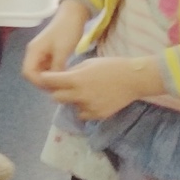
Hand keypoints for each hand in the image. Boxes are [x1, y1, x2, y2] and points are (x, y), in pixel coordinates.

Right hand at [22, 0, 90, 86]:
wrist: (74, 15)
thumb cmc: (67, 31)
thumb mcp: (62, 51)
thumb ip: (56, 67)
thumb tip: (53, 83)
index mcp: (33, 51)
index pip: (28, 72)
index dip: (37, 82)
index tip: (52, 86)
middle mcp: (34, 53)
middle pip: (32, 73)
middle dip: (43, 82)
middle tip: (58, 87)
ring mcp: (41, 53)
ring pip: (40, 71)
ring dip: (48, 78)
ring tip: (61, 83)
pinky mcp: (49, 53)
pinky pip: (47, 67)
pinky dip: (53, 73)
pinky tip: (63, 76)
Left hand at [35, 55, 164, 119]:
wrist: (133, 79)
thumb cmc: (111, 66)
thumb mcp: (88, 63)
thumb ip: (72, 72)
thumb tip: (59, 77)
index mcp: (76, 79)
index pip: (50, 81)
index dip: (46, 79)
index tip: (46, 78)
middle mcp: (80, 95)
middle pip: (55, 97)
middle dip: (58, 91)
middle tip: (65, 86)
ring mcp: (88, 107)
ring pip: (70, 106)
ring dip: (72, 100)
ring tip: (85, 92)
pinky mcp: (97, 115)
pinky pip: (82, 114)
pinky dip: (84, 108)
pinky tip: (94, 100)